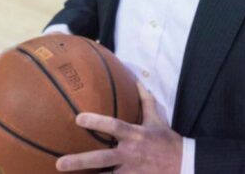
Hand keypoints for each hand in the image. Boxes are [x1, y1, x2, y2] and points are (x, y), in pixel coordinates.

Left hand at [56, 83, 183, 172]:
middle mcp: (130, 154)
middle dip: (80, 161)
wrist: (184, 164)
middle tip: (60, 163)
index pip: (114, 126)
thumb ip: (145, 100)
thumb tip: (137, 80)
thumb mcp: (156, 119)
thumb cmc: (167, 141)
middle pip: (101, 159)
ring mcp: (131, 172)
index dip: (96, 122)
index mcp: (135, 135)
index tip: (78, 118)